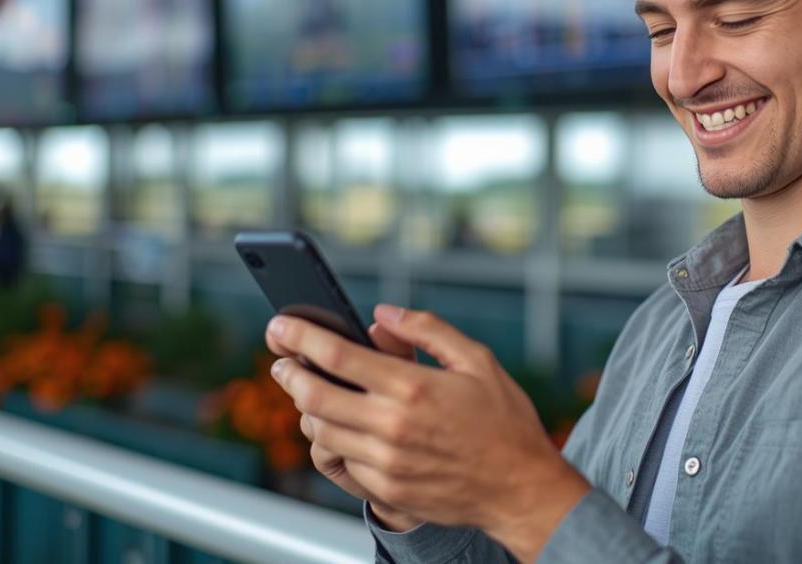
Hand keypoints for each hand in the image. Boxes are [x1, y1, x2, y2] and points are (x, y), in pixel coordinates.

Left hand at [266, 305, 590, 561]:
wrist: (520, 488)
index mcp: (413, 388)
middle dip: (289, 374)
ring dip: (308, 408)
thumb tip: (383, 313)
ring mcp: (386, 462)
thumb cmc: (505, 422)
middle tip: (283, 362)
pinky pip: (342, 461)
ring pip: (321, 431)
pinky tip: (343, 426)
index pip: (337, 357)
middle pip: (314, 396)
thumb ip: (428, 330)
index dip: (301, 337)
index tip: (281, 326)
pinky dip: (334, 440)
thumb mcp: (478, 361)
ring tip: (310, 392)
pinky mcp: (386, 488)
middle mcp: (392, 426)